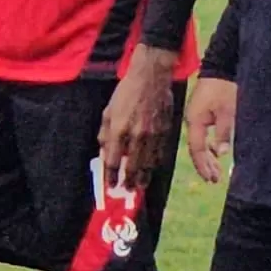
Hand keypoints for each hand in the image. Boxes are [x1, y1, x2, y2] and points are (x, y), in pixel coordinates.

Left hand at [98, 45, 181, 186]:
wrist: (151, 79)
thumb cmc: (126, 93)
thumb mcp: (108, 112)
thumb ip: (105, 135)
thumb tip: (105, 153)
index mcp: (120, 130)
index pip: (114, 160)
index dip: (111, 176)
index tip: (110, 185)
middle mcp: (137, 135)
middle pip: (133, 166)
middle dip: (129, 181)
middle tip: (126, 191)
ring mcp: (154, 134)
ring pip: (149, 163)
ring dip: (144, 177)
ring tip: (139, 186)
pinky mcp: (166, 131)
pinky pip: (160, 153)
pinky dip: (155, 164)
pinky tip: (152, 170)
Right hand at [185, 76, 237, 185]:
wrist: (219, 68)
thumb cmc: (225, 89)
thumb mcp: (229, 111)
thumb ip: (224, 132)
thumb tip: (221, 153)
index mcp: (195, 121)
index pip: (197, 149)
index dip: (203, 165)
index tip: (211, 179)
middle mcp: (192, 121)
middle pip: (196, 149)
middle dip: (205, 165)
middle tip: (214, 179)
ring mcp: (195, 117)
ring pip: (199, 143)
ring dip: (207, 157)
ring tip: (216, 170)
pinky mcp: (200, 113)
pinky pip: (201, 135)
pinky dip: (208, 146)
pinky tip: (216, 152)